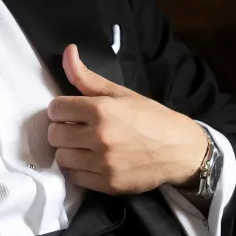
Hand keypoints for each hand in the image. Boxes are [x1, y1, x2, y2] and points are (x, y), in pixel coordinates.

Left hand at [46, 44, 207, 194]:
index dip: (60, 109)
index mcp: (102, 110)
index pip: (55, 108)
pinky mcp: (108, 184)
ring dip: (69, 151)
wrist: (181, 150)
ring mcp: (104, 163)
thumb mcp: (121, 93)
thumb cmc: (151, 118)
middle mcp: (101, 137)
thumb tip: (68, 51)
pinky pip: (75, 178)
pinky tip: (91, 161)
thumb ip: (87, 76)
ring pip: (62, 157)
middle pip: (54, 134)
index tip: (69, 112)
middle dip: (61, 129)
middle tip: (75, 129)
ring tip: (83, 146)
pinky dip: (79, 170)